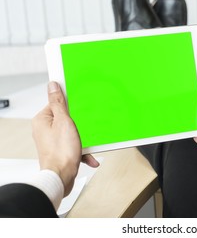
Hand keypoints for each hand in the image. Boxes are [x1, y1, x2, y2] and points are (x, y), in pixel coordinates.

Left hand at [32, 82, 98, 196]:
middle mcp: (45, 130)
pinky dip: (82, 149)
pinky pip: (74, 145)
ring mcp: (53, 141)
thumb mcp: (63, 121)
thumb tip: (53, 86)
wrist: (61, 177)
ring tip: (84, 143)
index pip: (56, 104)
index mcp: (42, 120)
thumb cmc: (61, 153)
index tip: (77, 104)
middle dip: (79, 124)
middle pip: (66, 118)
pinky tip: (88, 155)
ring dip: (83, 138)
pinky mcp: (60, 150)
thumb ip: (58, 103)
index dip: (69, 105)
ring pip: (72, 132)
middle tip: (82, 126)